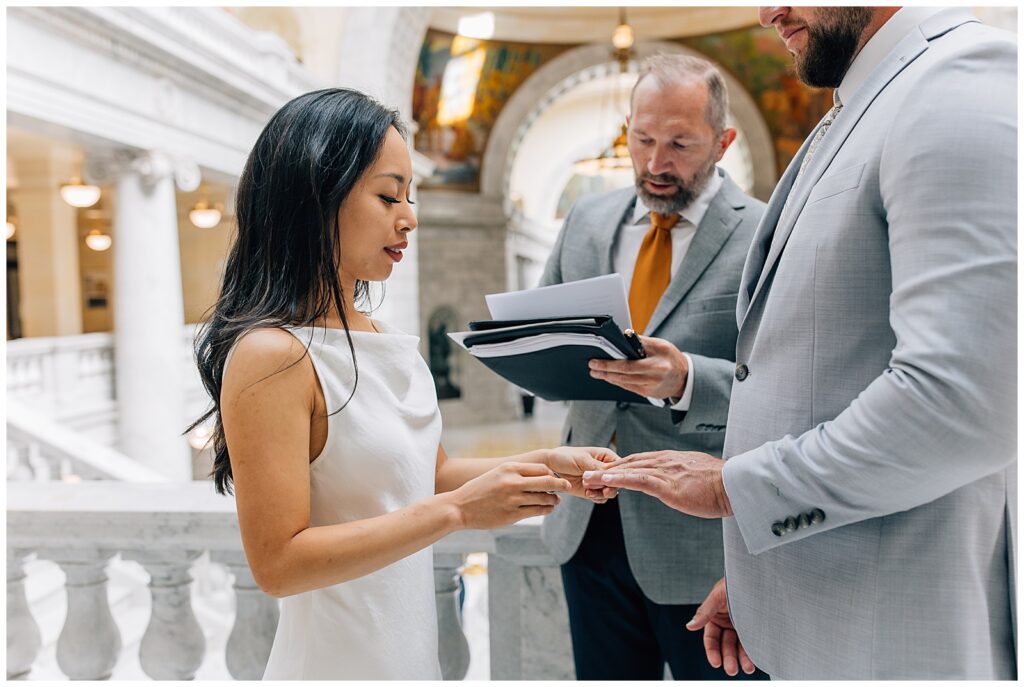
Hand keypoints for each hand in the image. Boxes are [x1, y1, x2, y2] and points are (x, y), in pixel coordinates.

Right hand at [449, 462, 569, 529]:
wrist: (460, 508)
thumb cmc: (480, 489)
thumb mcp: (497, 473)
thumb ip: (518, 473)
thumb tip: (543, 474)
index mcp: (509, 468)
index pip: (541, 468)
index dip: (551, 473)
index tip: (556, 477)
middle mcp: (512, 482)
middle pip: (547, 482)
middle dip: (561, 485)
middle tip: (568, 486)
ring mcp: (513, 500)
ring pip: (544, 498)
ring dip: (554, 500)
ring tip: (556, 500)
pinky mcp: (512, 515)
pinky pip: (537, 511)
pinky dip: (546, 509)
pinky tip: (548, 508)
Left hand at [543, 446, 619, 502]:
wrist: (550, 467)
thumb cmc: (565, 457)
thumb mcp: (582, 460)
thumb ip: (598, 467)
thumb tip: (611, 474)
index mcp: (606, 457)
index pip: (621, 467)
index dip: (619, 475)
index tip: (612, 479)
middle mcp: (605, 470)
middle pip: (617, 482)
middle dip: (611, 487)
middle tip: (604, 490)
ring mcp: (599, 481)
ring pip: (610, 492)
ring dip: (601, 493)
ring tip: (589, 490)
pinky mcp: (592, 491)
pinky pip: (600, 498)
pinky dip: (596, 498)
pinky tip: (587, 493)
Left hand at [581, 450, 731, 517]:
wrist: (735, 485)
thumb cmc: (721, 484)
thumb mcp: (697, 475)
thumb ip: (683, 475)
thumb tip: (680, 480)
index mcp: (671, 459)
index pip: (640, 460)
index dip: (620, 466)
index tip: (605, 471)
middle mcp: (664, 461)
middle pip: (629, 463)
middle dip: (606, 469)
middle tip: (587, 473)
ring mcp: (665, 472)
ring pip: (628, 471)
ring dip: (605, 475)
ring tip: (587, 478)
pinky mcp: (668, 485)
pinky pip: (639, 481)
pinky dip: (620, 480)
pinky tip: (606, 481)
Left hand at [588, 336, 687, 399]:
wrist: (685, 378)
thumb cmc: (671, 358)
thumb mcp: (660, 345)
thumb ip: (641, 342)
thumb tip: (622, 337)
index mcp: (657, 365)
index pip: (627, 366)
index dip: (609, 365)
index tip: (596, 362)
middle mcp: (653, 379)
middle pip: (623, 376)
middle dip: (605, 372)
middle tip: (592, 368)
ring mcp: (649, 388)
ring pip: (624, 383)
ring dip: (608, 378)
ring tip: (596, 372)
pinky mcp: (647, 394)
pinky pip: (628, 388)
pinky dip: (617, 382)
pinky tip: (609, 377)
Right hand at [686, 577, 756, 675]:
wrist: (759, 574)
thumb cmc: (737, 581)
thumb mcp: (719, 595)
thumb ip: (705, 612)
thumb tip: (689, 626)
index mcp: (715, 613)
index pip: (711, 637)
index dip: (712, 650)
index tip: (716, 662)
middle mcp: (728, 621)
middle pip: (725, 644)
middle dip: (728, 658)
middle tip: (732, 670)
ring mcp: (742, 624)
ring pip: (740, 646)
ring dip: (741, 658)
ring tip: (747, 669)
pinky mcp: (756, 626)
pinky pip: (753, 642)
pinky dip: (753, 652)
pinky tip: (755, 660)